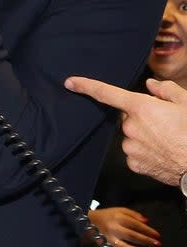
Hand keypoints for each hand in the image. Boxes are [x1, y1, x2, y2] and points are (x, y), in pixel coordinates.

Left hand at [64, 76, 186, 186]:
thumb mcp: (186, 103)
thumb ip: (166, 90)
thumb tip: (151, 85)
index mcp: (141, 108)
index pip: (107, 93)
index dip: (87, 86)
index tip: (71, 82)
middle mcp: (130, 127)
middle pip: (127, 116)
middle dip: (141, 117)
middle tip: (163, 123)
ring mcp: (130, 147)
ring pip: (131, 135)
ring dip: (143, 135)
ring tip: (166, 139)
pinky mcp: (133, 163)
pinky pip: (134, 152)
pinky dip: (145, 151)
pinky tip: (161, 152)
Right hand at [88, 206, 159, 246]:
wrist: (87, 220)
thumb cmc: (107, 215)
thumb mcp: (119, 210)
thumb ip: (133, 214)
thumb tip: (147, 221)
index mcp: (118, 218)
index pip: (135, 225)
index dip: (147, 230)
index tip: (157, 235)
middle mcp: (113, 228)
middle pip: (131, 235)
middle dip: (145, 240)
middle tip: (157, 245)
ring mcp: (108, 238)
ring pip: (123, 246)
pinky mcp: (104, 246)